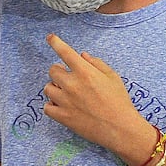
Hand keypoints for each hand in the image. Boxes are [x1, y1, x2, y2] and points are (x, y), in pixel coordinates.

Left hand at [42, 34, 147, 156]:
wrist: (119, 128)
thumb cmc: (119, 101)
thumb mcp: (113, 77)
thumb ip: (96, 64)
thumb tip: (81, 55)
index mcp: (85, 72)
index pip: (65, 52)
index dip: (56, 43)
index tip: (50, 37)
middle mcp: (72, 84)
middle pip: (52, 70)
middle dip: (59, 72)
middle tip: (70, 78)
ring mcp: (65, 101)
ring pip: (47, 88)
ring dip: (55, 89)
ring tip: (68, 95)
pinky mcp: (61, 116)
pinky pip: (47, 107)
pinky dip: (53, 106)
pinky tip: (64, 107)